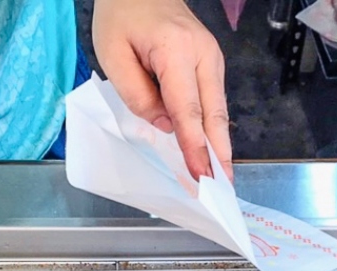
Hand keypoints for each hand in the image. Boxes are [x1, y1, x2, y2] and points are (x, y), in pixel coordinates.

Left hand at [92, 0, 232, 181]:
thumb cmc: (122, 15)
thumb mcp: (112, 54)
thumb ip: (137, 94)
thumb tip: (165, 126)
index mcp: (176, 50)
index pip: (188, 110)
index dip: (195, 147)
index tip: (202, 175)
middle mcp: (204, 55)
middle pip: (214, 114)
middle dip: (219, 154)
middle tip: (224, 188)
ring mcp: (213, 59)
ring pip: (218, 111)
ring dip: (219, 146)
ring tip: (220, 177)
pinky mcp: (212, 64)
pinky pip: (213, 102)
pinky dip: (212, 129)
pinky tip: (211, 151)